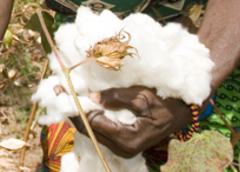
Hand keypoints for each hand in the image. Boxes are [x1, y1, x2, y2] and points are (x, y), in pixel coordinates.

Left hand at [71, 86, 192, 157]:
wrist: (181, 112)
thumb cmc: (165, 103)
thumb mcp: (142, 96)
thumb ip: (116, 97)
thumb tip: (92, 97)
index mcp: (128, 139)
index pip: (94, 123)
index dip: (77, 107)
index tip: (63, 91)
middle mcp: (123, 148)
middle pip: (89, 129)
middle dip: (73, 110)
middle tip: (58, 90)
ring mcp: (121, 148)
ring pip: (92, 131)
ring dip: (79, 113)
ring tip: (64, 94)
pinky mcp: (121, 143)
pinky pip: (99, 130)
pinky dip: (89, 117)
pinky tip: (80, 103)